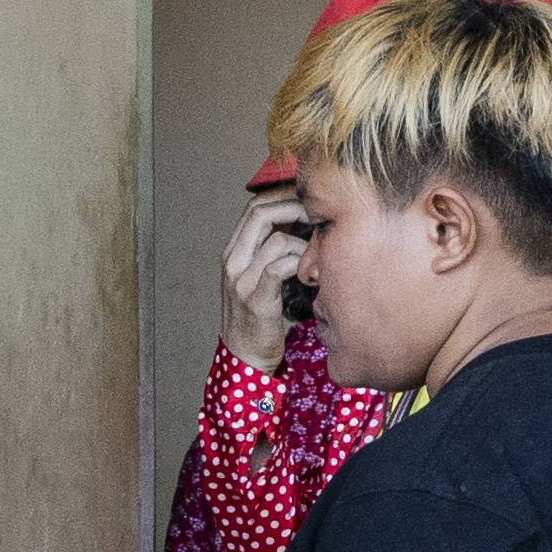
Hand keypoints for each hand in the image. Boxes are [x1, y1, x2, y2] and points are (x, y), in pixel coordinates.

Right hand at [220, 199, 314, 366]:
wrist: (246, 355)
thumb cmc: (263, 314)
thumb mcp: (264, 275)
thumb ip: (277, 249)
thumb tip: (307, 220)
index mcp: (234, 251)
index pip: (254, 206)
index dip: (283, 195)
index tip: (309, 197)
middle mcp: (232, 260)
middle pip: (260, 212)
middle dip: (294, 206)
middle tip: (319, 212)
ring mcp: (241, 279)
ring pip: (274, 238)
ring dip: (304, 239)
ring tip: (318, 250)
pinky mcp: (256, 299)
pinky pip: (279, 267)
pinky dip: (300, 262)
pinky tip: (311, 272)